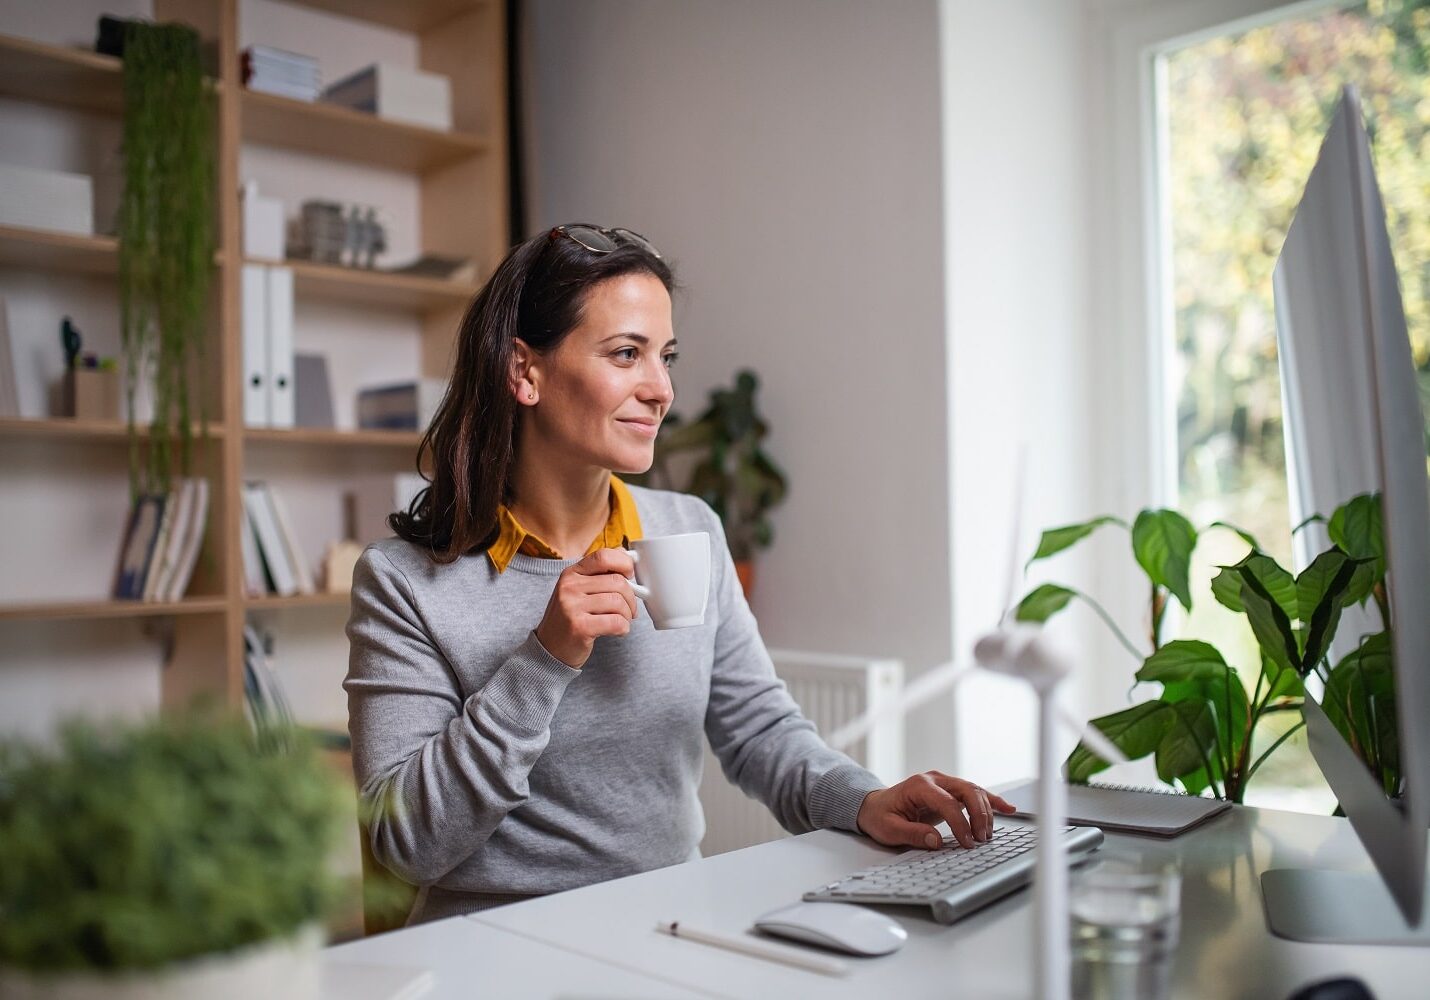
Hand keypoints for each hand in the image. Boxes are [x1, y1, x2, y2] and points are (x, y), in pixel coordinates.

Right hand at [534, 548, 639, 667]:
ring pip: (618, 602)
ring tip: (623, 621)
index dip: (624, 563)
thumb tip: (627, 556)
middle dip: (631, 597)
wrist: (550, 648)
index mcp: (571, 573)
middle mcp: (569, 586)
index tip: (630, 575)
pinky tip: (618, 631)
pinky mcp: (579, 627)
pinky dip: (624, 628)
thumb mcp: (579, 589)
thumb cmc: (571, 617)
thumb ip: (600, 573)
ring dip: (628, 615)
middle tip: (630, 609)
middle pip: (617, 582)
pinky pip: (616, 622)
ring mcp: (572, 606)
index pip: (603, 556)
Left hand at [856, 771, 1015, 849]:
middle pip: (967, 790)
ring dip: (986, 812)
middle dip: (979, 815)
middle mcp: (935, 780)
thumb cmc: (880, 816)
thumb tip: (936, 841)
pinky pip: (975, 794)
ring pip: (974, 791)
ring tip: (988, 835)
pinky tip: (1008, 808)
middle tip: (981, 839)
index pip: (948, 802)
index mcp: (919, 786)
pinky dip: (992, 801)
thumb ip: (911, 834)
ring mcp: (945, 783)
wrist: (874, 806)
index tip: (967, 843)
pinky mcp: (951, 791)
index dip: (960, 823)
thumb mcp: (888, 829)